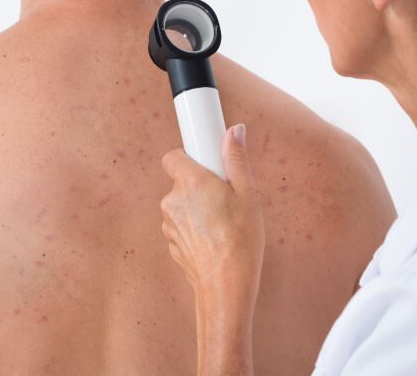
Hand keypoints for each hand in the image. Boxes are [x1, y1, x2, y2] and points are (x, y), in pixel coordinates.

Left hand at [160, 124, 264, 374]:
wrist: (225, 284)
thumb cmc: (240, 240)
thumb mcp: (248, 195)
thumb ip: (236, 159)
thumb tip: (235, 132)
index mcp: (190, 182)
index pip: (173, 156)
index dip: (189, 157)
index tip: (206, 162)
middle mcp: (172, 200)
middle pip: (180, 181)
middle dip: (198, 186)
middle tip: (223, 197)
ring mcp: (168, 223)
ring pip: (180, 205)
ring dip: (196, 209)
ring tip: (221, 222)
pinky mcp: (170, 242)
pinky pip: (180, 226)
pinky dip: (193, 228)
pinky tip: (213, 238)